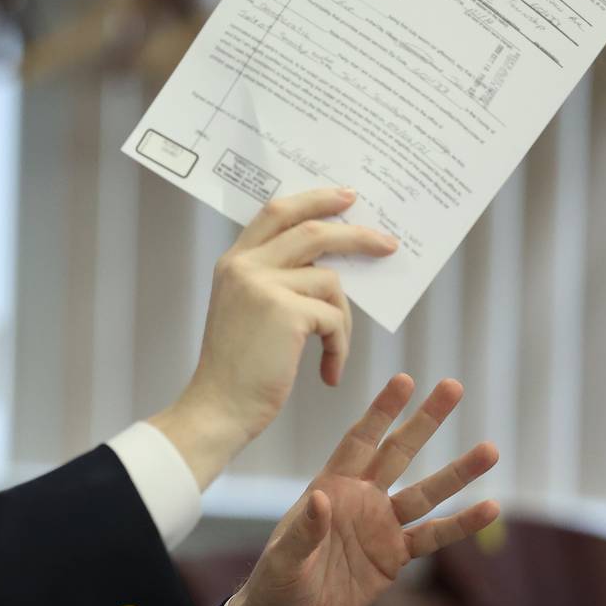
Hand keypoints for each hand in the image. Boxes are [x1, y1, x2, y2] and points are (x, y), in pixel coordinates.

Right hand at [150, 189, 397, 487]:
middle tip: (386, 245)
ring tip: (334, 351)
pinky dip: (339, 347)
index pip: (277, 212)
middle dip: (356, 236)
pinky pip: (334, 318)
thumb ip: (274, 278)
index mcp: (234, 261)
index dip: (315, 200)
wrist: (219, 407)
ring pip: (330, 282)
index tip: (346, 198)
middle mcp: (245, 266)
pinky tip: (328, 372)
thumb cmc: (237, 369)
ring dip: (342, 319)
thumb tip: (328, 265)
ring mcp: (263, 285)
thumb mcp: (245, 309)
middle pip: (313, 232)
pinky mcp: (285, 312)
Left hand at [227, 374, 499, 605]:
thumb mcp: (285, 558)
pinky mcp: (394, 557)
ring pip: (426, 493)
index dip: (381, 412)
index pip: (359, 441)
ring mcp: (380, 526)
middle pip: (398, 453)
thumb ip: (305, 530)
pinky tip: (490, 508)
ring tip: (490, 449)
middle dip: (425, 421)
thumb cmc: (277, 582)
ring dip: (456, 473)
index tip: (405, 380)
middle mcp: (360, 500)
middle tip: (453, 387)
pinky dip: (461, 525)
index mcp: (330, 487)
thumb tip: (322, 499)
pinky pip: (433, 537)